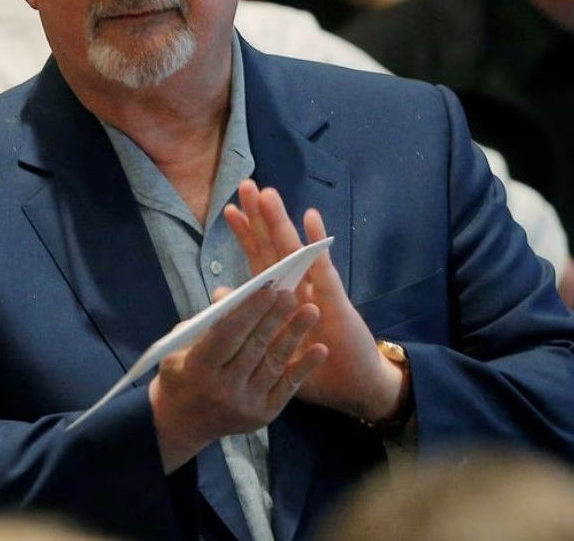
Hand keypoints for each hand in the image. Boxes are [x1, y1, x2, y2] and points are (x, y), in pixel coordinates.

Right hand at [148, 282, 326, 472]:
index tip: (267, 289)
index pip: (228, 335)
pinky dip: (304, 367)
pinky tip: (320, 349)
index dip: (249, 312)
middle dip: (274, 318)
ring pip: (274, 364)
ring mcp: (245, 404)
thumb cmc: (181, 373)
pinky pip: (287, 387)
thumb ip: (207, 322)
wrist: (183, 422)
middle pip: (253, 347)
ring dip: (294, 336)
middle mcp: (223, 389)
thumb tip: (231, 294)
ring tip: (310, 312)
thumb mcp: (180, 345)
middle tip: (291, 294)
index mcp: (198, 368)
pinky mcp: (263, 415)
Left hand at [225, 180, 403, 422]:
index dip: (247, 235)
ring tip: (267, 194)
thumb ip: (250, 317)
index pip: (260, 259)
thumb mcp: (273, 344)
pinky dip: (317, 242)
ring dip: (281, 221)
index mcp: (283, 297)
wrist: (354, 388)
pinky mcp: (336, 301)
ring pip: (295, 250)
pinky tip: (310, 217)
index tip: (228, 210)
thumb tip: (219, 293)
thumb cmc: (314, 367)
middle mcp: (300, 287)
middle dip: (261, 216)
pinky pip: (323, 268)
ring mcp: (318, 291)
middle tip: (245, 185)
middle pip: (275, 245)